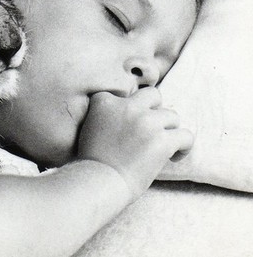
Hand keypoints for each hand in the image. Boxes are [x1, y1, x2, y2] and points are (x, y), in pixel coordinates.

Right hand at [77, 87, 193, 199]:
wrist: (98, 182)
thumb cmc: (91, 161)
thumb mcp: (90, 126)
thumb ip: (107, 114)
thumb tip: (131, 117)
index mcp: (104, 101)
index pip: (124, 93)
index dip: (130, 108)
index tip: (130, 124)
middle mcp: (126, 106)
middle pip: (153, 95)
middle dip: (155, 110)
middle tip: (152, 128)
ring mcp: (146, 122)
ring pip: (172, 115)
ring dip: (169, 130)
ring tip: (164, 146)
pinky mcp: (162, 140)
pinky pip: (186, 135)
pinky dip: (184, 146)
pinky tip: (175, 156)